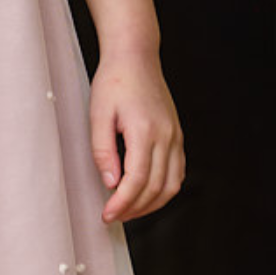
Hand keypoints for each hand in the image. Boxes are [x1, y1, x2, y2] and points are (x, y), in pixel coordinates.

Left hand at [89, 48, 184, 222]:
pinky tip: (147, 194)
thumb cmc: (114, 81)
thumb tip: (111, 182)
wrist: (136, 57)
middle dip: (134, 209)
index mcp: (145, 131)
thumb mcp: (98, 115)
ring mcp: (175, 136)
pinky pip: (177, 171)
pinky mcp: (177, 135)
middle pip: (156, 188)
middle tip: (113, 216)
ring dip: (151, 204)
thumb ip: (103, 151)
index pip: (137, 180)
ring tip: (128, 210)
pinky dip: (164, 189)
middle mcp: (166, 136)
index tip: (107, 215)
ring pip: (172, 184)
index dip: (122, 203)